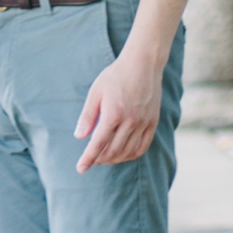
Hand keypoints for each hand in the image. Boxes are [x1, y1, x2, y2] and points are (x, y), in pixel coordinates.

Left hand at [75, 43, 164, 171]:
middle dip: (99, 160)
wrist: (142, 64)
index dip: (88, 159)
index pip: (98, 144)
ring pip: (128, 152)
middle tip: (92, 160)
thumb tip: (79, 137)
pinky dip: (132, 155)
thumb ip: (87, 116)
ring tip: (105, 158)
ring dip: (114, 159)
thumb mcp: (95, 92)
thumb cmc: (115, 76)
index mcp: (113, 114)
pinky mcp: (153, 122)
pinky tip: (123, 154)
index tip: (80, 169)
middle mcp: (129, 122)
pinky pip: (143, 146)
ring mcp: (143, 123)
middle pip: (112, 151)